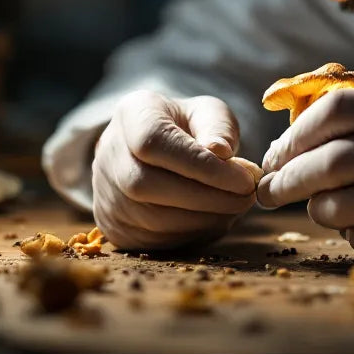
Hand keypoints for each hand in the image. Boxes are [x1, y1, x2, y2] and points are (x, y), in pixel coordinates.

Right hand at [92, 90, 257, 250]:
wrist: (152, 149)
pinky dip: (193, 233)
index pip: (154, 142)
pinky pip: (155, 241)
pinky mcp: (115, 229)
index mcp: (131, 115)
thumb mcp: (207, 112)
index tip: (244, 178)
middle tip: (247, 196)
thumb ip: (218, 127)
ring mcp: (106, 196)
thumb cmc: (187, 127)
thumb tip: (221, 152)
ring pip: (153, 219)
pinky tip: (214, 217)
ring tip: (235, 205)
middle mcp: (108, 156)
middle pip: (147, 185)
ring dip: (205, 218)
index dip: (200, 165)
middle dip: (207, 197)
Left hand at [256, 87, 353, 262]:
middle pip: (325, 165)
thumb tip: (296, 137)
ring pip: (337, 210)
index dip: (293, 134)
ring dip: (318, 210)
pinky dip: (353, 233)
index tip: (276, 152)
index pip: (332, 112)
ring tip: (323, 205)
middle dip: (285, 180)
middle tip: (268, 189)